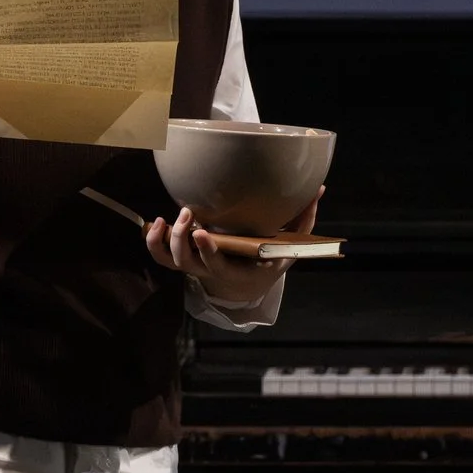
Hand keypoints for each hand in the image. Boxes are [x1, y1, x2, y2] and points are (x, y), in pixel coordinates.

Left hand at [146, 188, 322, 310]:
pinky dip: (153, 241)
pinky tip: (157, 222)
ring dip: (169, 238)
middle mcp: (210, 272)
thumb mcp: (289, 246)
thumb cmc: (269, 259)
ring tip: (173, 216)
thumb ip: (303, 220)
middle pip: (187, 262)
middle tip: (188, 213)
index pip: (217, 265)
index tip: (202, 232)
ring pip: (171, 260)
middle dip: (183, 239)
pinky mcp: (182, 259)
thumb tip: (319, 188)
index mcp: (236, 272)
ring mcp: (194, 267)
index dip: (207, 251)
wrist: (246, 285)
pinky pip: (161, 256)